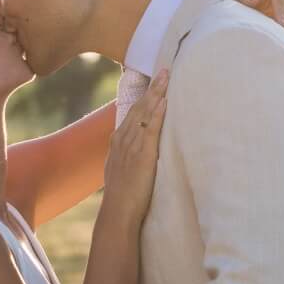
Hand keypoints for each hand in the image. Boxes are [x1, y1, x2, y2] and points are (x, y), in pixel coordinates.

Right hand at [103, 69, 167, 222]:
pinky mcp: (141, 156)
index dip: (143, 97)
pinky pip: (150, 129)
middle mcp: (122, 141)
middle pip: (138, 108)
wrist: (118, 213)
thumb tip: (142, 151)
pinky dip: (157, 113)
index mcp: (118, 143)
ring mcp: (130, 147)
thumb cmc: (124, 198)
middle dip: (151, 88)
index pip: (131, 113)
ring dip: (155, 94)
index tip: (153, 82)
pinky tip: (164, 100)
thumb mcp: (123, 171)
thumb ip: (131, 157)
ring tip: (166, 77)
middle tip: (163, 69)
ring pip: (144, 114)